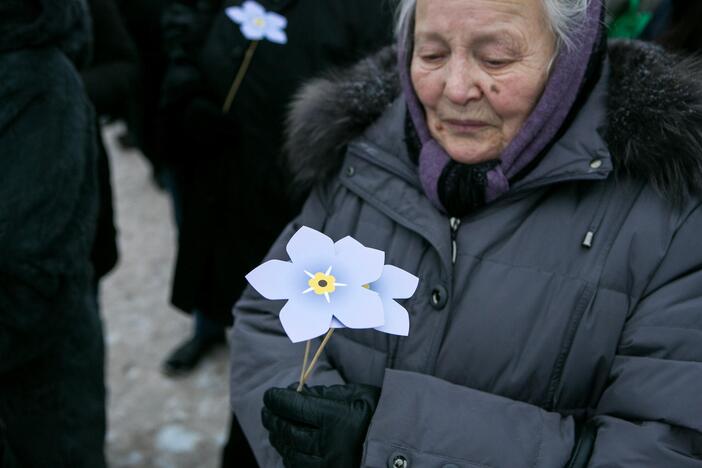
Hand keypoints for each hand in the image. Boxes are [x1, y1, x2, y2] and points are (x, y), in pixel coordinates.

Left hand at [262, 383, 380, 467]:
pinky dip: (290, 456)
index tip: (270, 395)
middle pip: (287, 430)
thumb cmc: (382, 415)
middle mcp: (328, 445)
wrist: (403, 449)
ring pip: (290, 452)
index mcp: (336, 419)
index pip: (294, 407)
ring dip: (278, 437)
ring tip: (275, 427)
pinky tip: (290, 447)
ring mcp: (327, 466)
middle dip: (273, 418)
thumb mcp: (358, 395)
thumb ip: (328, 393)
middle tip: (267, 410)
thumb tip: (300, 392)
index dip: (277, 399)